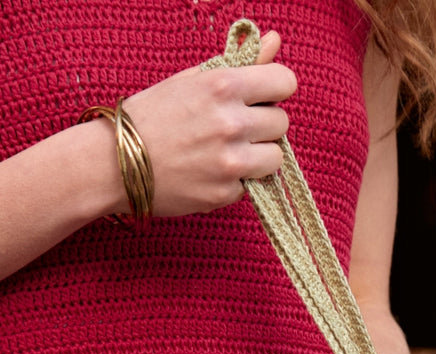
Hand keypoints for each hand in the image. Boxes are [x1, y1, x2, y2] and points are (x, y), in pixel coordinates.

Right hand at [117, 31, 295, 216]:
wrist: (113, 162)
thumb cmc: (152, 115)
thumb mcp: (192, 80)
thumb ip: (241, 63)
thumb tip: (275, 40)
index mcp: (223, 86)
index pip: (284, 81)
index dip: (276, 90)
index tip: (264, 97)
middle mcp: (231, 123)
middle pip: (281, 123)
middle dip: (263, 126)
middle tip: (235, 129)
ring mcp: (230, 162)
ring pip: (275, 158)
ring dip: (258, 156)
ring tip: (227, 153)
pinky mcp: (224, 193)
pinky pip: (250, 185)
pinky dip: (236, 181)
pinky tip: (209, 173)